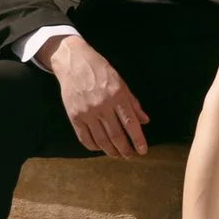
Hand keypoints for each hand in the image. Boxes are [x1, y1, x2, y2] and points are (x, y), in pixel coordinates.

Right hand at [47, 34, 147, 156]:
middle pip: (116, 135)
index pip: (131, 123)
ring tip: (118, 155)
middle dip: (125, 150)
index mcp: (117, 95)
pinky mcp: (74, 116)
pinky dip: (94, 147)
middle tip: (130, 156)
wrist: (74, 62)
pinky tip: (100, 148)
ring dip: (111, 151)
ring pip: (101, 140)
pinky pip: (85, 138)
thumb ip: (133, 103)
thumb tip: (144, 120)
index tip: (143, 150)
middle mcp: (102, 105)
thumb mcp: (121, 82)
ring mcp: (87, 112)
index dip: (138, 140)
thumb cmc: (100, 71)